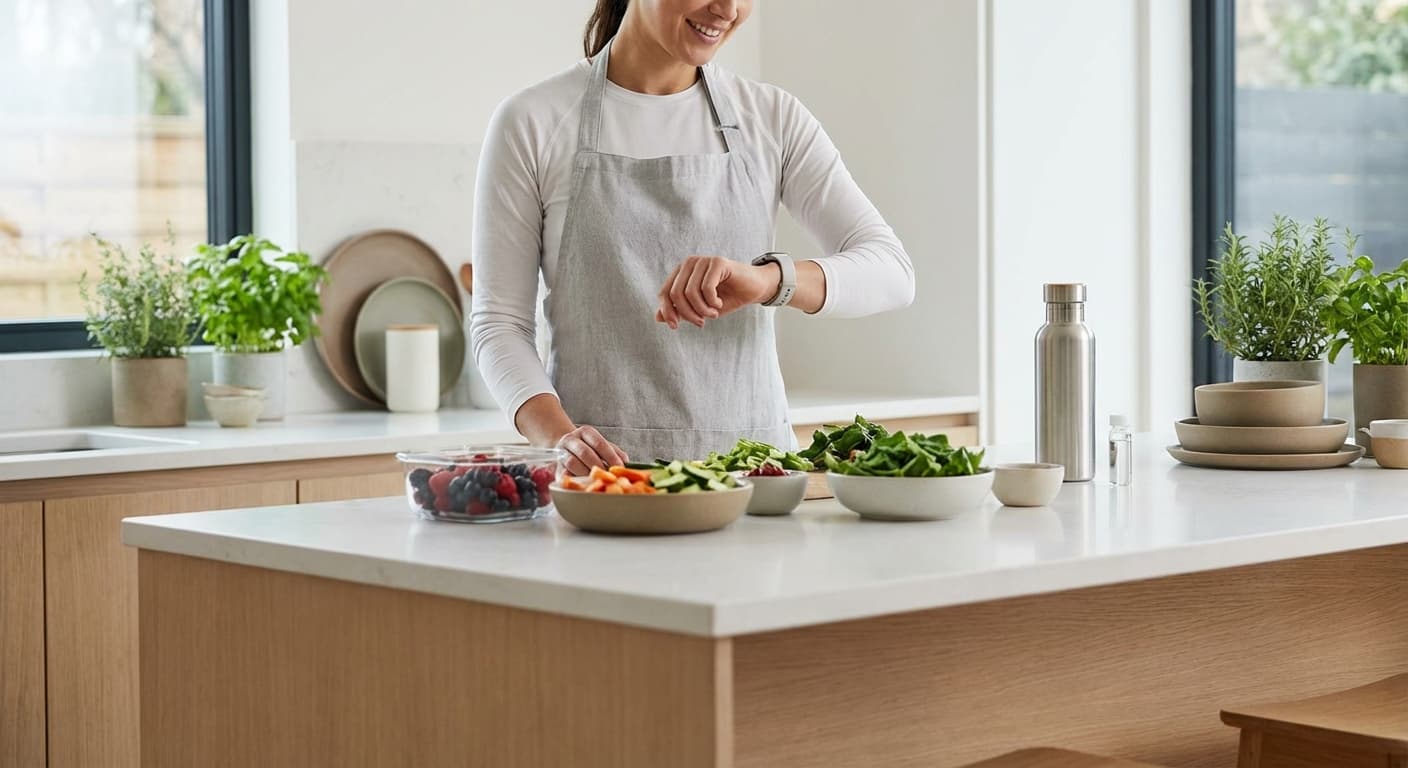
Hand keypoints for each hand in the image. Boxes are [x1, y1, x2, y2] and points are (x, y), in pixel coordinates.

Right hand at [555, 425, 628, 476]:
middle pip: (585, 452)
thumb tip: (627, 463)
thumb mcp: (603, 446)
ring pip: (572, 462)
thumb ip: (615, 453)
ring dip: (586, 473)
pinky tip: (583, 485)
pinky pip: (563, 474)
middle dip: (598, 466)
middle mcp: (571, 439)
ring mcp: (561, 452)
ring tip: (597, 481)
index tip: (619, 468)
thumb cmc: (590, 449)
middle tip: (609, 476)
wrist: (567, 449)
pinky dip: (573, 481)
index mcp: (586, 432)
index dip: (610, 456)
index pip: (599, 443)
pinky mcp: (556, 467)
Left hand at [655, 255, 780, 329]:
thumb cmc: (726, 298)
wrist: (753, 289)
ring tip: (713, 314)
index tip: (675, 326)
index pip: (664, 293)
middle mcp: (689, 263)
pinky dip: (711, 302)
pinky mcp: (718, 262)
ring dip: (702, 310)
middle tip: (701, 323)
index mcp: (681, 272)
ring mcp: (703, 260)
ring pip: (690, 292)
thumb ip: (679, 311)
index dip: (667, 311)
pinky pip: (706, 288)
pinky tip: (719, 303)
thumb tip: (658, 317)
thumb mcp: (699, 309)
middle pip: (676, 294)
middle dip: (687, 313)